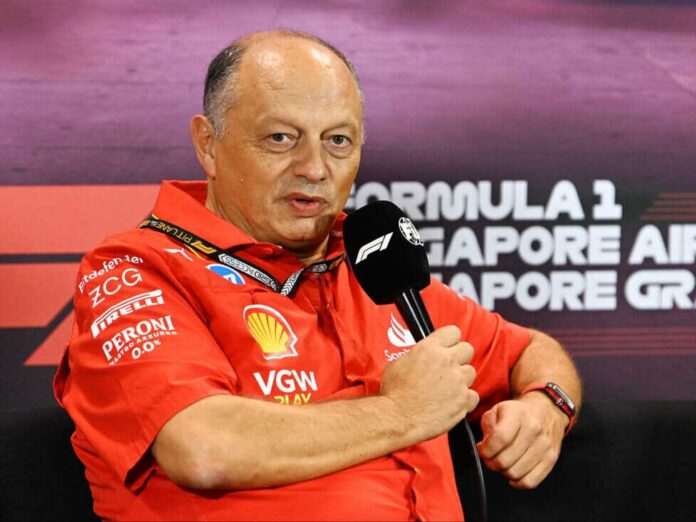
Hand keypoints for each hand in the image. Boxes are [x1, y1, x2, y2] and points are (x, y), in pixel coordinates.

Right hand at [380, 325, 479, 443]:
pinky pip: (473, 395)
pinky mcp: (463, 400)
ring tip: (447, 389)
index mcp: (429, 348)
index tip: (446, 348)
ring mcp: (457, 380)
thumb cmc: (393, 393)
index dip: (450, 340)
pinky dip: (465, 400)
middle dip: (459, 358)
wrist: (397, 418)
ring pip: (471, 372)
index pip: (453, 332)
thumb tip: (422, 356)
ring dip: (461, 379)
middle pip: (467, 349)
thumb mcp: (398, 363)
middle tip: (448, 369)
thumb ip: (417, 355)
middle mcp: (446, 361)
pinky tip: (451, 403)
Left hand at [476, 392, 567, 488]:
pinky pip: (530, 481)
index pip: (500, 438)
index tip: (482, 450)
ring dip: (504, 471)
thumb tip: (484, 448)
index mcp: (518, 413)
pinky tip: (513, 472)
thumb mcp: (497, 410)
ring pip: (515, 473)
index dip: (486, 450)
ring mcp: (544, 445)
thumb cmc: (518, 413)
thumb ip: (487, 427)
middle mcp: (534, 429)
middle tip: (490, 457)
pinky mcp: (551, 459)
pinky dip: (518, 482)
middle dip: (491, 462)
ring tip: (503, 461)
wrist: (546, 411)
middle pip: (505, 460)